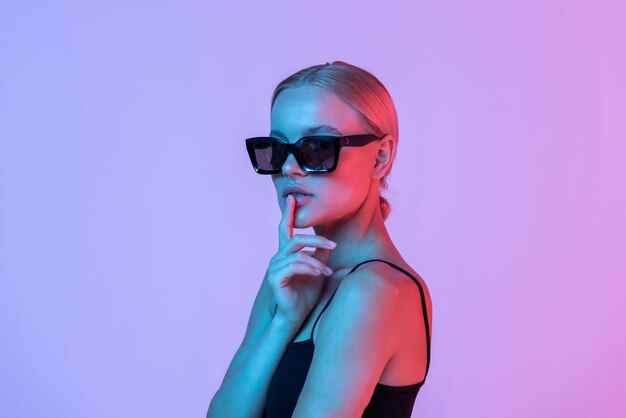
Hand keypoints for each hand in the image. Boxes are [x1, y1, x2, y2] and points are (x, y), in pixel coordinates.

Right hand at [266, 194, 336, 325]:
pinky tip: (319, 275)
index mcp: (286, 253)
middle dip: (317, 240)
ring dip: (317, 261)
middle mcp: (278, 257)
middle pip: (296, 239)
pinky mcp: (275, 277)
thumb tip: (330, 247)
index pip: (284, 229)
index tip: (291, 198)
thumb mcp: (318, 272)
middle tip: (334, 245)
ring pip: (298, 253)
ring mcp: (275, 267)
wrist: (296, 315)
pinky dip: (310, 268)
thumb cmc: (306, 295)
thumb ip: (322, 258)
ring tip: (327, 272)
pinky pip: (295, 265)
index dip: (287, 213)